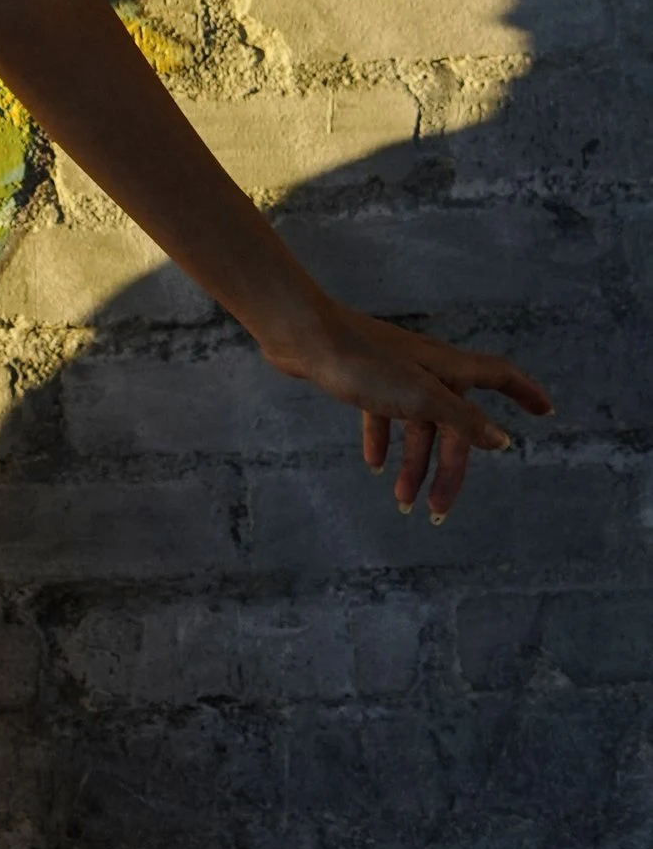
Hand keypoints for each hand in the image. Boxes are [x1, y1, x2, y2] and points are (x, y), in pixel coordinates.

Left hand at [260, 289, 551, 521]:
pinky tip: (373, 465)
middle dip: (449, 469)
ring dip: (413, 464)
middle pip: (454, 423)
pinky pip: (384, 416)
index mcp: (448, 367)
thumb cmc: (363, 362)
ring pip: (418, 426)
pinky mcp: (364, 379)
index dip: (526, 391)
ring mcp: (395, 373)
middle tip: (438, 512)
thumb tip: (501, 440)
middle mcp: (427, 368)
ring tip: (403, 503)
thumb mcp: (421, 396)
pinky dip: (383, 441)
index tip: (546, 411)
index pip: (500, 376)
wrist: (303, 337)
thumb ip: (463, 418)